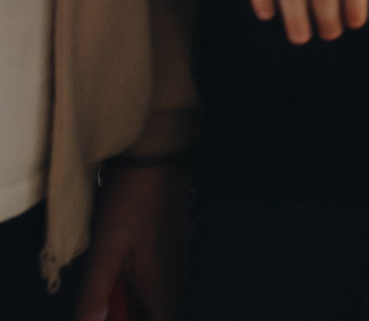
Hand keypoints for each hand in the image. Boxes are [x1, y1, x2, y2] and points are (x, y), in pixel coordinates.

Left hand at [73, 161, 186, 320]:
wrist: (158, 159)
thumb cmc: (130, 204)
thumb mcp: (104, 250)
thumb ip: (96, 293)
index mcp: (162, 284)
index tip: (114, 315)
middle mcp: (177, 278)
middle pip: (161, 314)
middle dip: (132, 314)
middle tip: (107, 298)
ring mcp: (178, 262)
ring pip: (160, 299)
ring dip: (135, 302)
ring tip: (110, 284)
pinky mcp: (174, 249)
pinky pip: (160, 282)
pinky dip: (140, 287)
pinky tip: (122, 270)